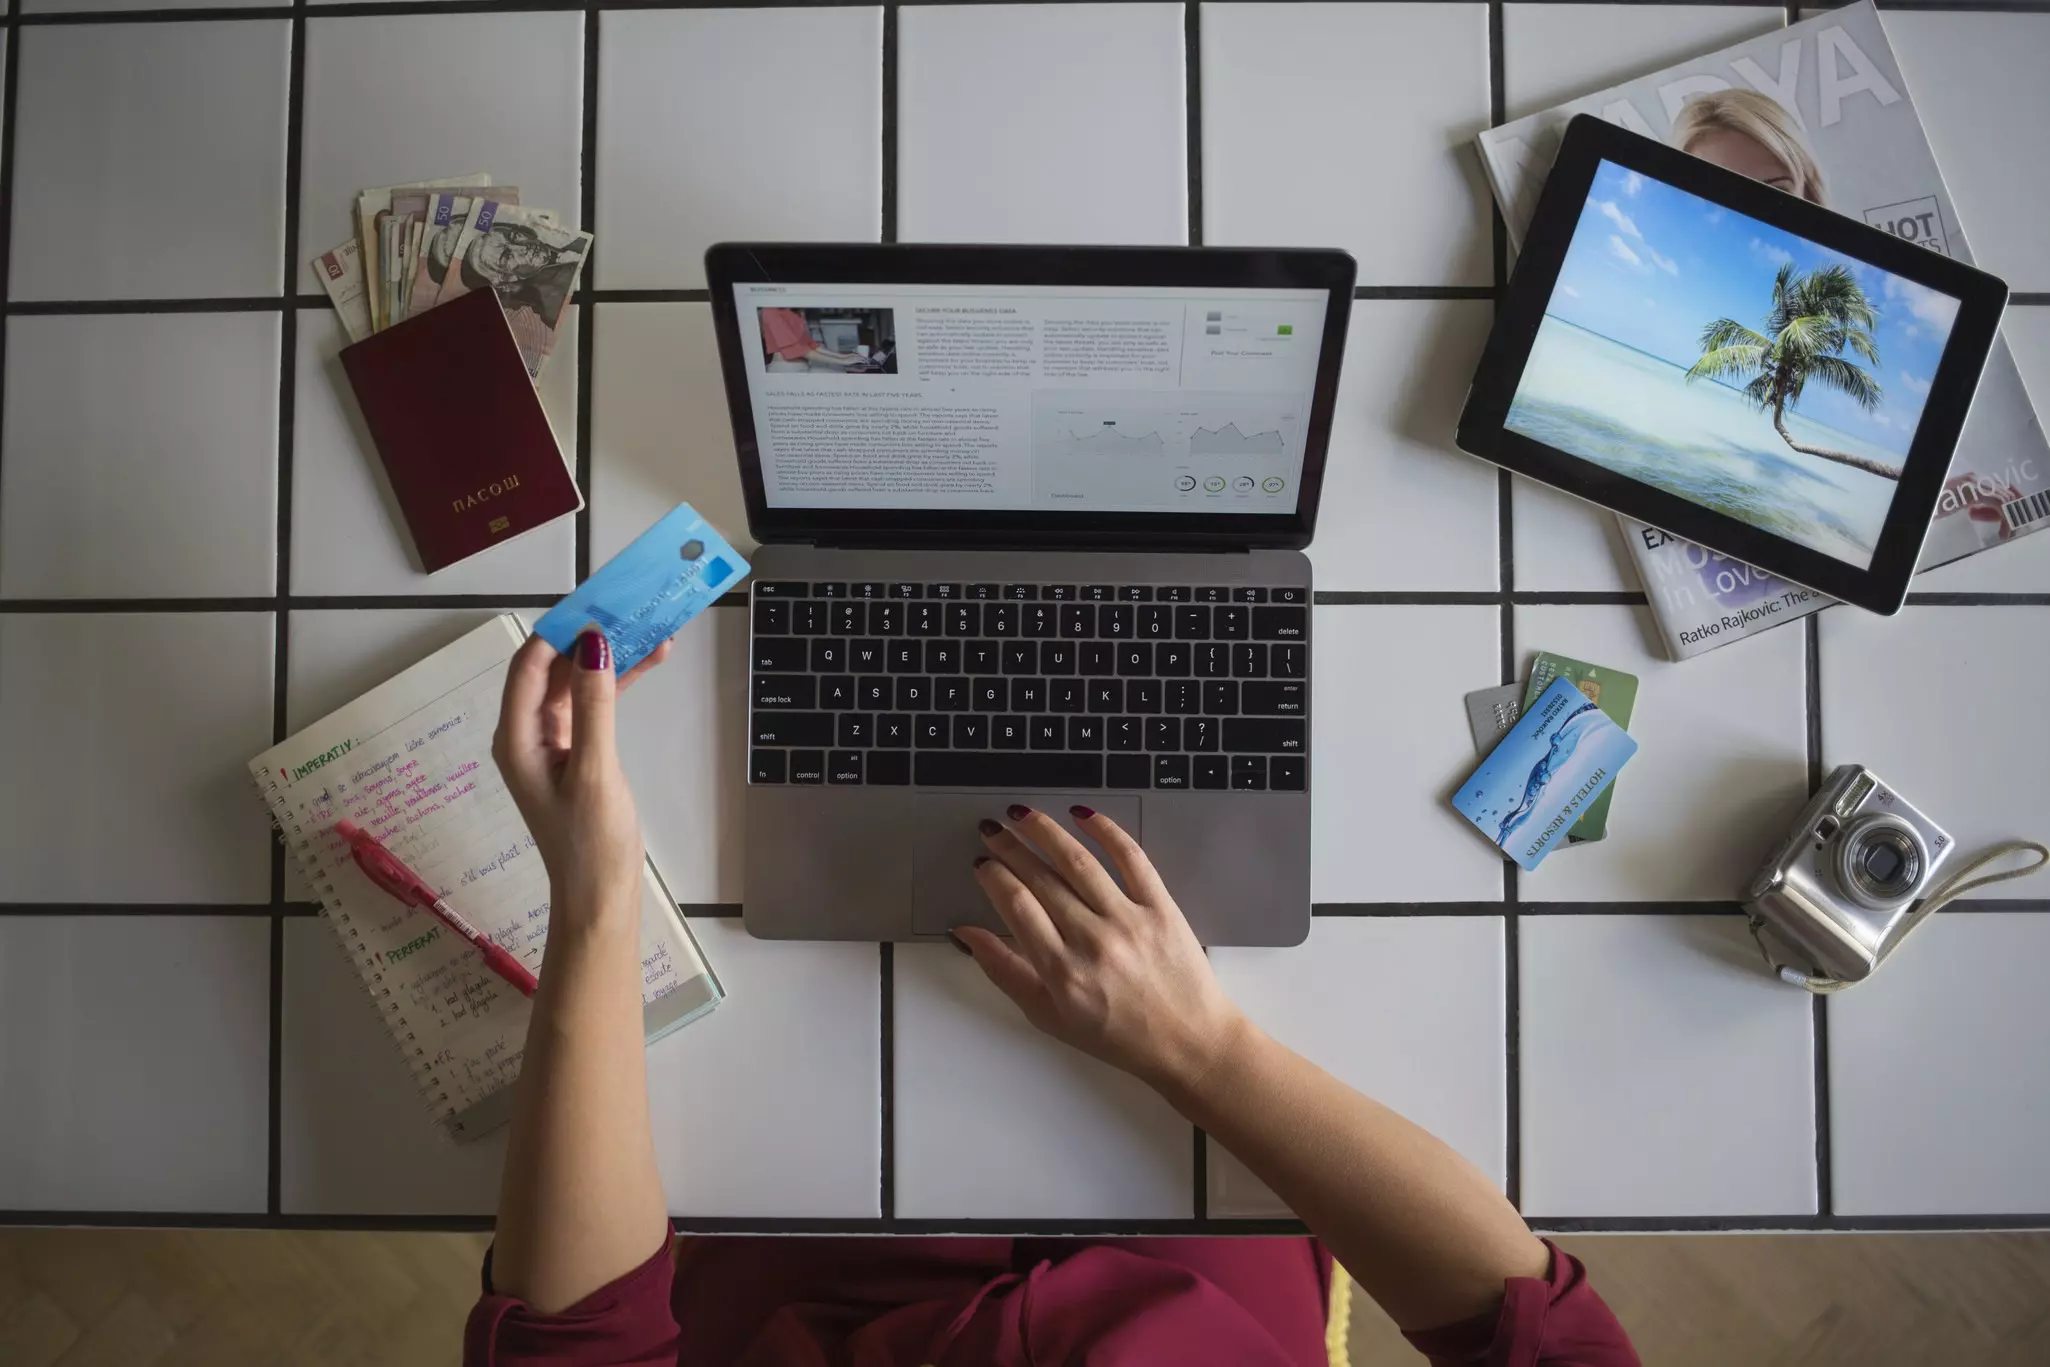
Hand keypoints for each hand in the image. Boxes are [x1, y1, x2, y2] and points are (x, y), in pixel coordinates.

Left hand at [491, 629, 669, 928]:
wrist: (600, 898)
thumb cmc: (591, 842)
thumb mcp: (595, 770)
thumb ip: (594, 706)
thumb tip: (593, 643)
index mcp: (516, 737)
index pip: (530, 666)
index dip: (560, 629)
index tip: (599, 600)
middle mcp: (527, 733)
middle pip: (554, 669)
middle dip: (589, 637)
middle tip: (629, 605)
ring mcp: (552, 742)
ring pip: (578, 683)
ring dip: (610, 658)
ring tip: (652, 628)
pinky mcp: (576, 752)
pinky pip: (593, 705)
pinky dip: (617, 684)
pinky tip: (649, 663)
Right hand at [957, 805, 1247, 1092]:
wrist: (1188, 1042)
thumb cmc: (1119, 1036)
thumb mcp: (1049, 1016)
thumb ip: (1005, 971)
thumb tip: (968, 935)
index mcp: (1061, 972)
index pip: (1016, 906)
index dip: (993, 876)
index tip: (982, 863)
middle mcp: (1093, 942)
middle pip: (1041, 878)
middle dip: (1010, 847)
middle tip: (992, 830)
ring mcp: (1129, 921)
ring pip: (1078, 861)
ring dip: (1045, 831)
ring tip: (1024, 815)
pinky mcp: (1161, 908)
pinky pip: (1131, 859)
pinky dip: (1106, 831)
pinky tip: (1084, 816)